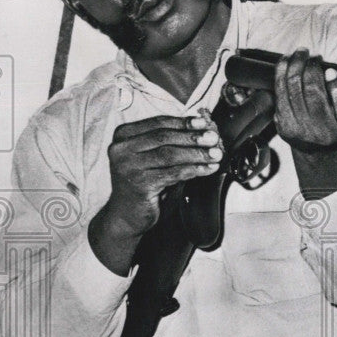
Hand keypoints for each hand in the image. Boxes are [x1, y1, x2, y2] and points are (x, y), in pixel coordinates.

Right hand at [89, 114, 222, 274]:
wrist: (126, 215)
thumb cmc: (144, 182)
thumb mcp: (153, 156)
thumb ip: (172, 140)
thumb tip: (203, 126)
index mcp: (123, 136)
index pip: (158, 123)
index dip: (184, 122)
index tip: (204, 123)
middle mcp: (121, 149)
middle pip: (164, 137)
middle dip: (193, 137)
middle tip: (214, 138)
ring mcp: (127, 167)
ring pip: (170, 154)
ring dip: (197, 153)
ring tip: (216, 154)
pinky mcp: (139, 185)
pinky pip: (173, 173)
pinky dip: (194, 169)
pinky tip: (208, 168)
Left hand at [274, 48, 336, 197]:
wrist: (323, 155)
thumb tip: (336, 70)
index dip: (330, 81)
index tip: (329, 67)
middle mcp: (319, 132)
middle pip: (308, 90)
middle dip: (307, 66)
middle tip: (310, 54)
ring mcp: (298, 130)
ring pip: (290, 89)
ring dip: (292, 66)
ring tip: (298, 54)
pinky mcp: (283, 127)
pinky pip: (279, 96)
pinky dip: (280, 76)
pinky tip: (285, 64)